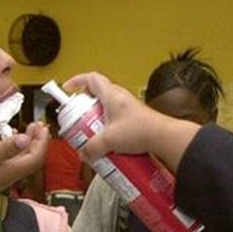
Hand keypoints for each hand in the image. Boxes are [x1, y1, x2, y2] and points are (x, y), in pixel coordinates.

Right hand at [0, 121, 50, 212]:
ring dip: (27, 145)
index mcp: (10, 171)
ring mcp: (0, 176)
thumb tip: (26, 138)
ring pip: (21, 160)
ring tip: (28, 130)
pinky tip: (7, 141)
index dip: (42, 142)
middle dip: (37, 142)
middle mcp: (9, 175)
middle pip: (31, 159)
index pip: (35, 157)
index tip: (42, 126)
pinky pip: (9, 161)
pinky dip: (13, 149)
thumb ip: (5, 149)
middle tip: (38, 125)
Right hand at [64, 73, 197, 171]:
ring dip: (99, 118)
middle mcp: (120, 97)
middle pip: (98, 94)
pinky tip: (110, 142)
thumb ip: (93, 147)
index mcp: (111, 95)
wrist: (163, 137)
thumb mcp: (109, 140)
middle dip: (86, 106)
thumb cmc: (140, 130)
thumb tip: (84, 153)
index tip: (68, 88)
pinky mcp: (136, 118)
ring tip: (94, 133)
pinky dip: (110, 127)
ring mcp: (129, 107)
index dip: (78, 81)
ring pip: (108, 108)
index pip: (91, 78)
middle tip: (80, 118)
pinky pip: (118, 119)